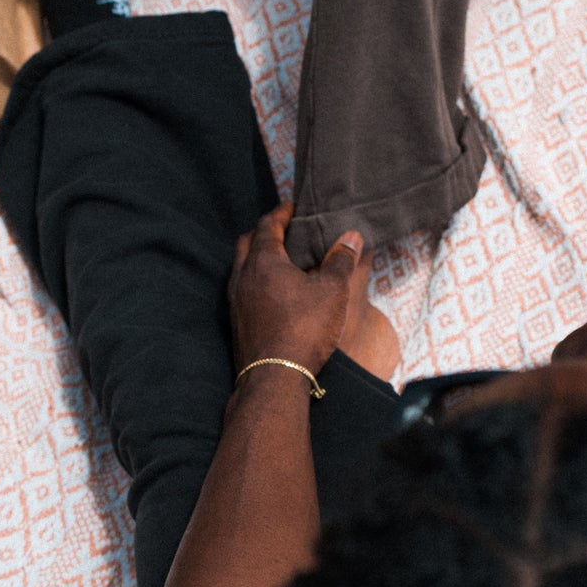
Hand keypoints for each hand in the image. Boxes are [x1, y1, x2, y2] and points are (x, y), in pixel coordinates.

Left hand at [228, 203, 362, 377]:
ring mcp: (235, 302)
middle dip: (264, 233)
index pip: (266, 225)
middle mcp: (242, 277)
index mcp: (263, 262)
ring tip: (284, 261)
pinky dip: (257, 281)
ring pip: (242, 268)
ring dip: (258, 258)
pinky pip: (243, 290)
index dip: (280, 213)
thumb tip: (351, 236)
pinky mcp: (236, 323)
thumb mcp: (332, 291)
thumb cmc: (304, 328)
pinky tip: (276, 293)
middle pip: (247, 243)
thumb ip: (341, 260)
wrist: (275, 379)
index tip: (293, 207)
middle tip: (286, 231)